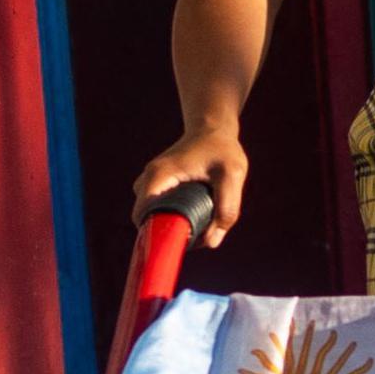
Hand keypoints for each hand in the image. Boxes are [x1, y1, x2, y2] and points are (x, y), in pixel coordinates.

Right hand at [131, 124, 247, 246]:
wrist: (212, 130)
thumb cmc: (221, 150)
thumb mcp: (232, 176)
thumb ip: (227, 209)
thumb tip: (210, 242)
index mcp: (159, 176)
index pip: (141, 216)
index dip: (155, 236)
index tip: (182, 243)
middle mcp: (148, 181)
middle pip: (149, 221)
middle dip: (173, 232)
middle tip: (202, 229)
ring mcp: (150, 185)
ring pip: (156, 218)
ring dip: (178, 225)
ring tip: (204, 216)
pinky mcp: (157, 188)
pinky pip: (161, 212)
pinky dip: (178, 218)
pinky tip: (199, 212)